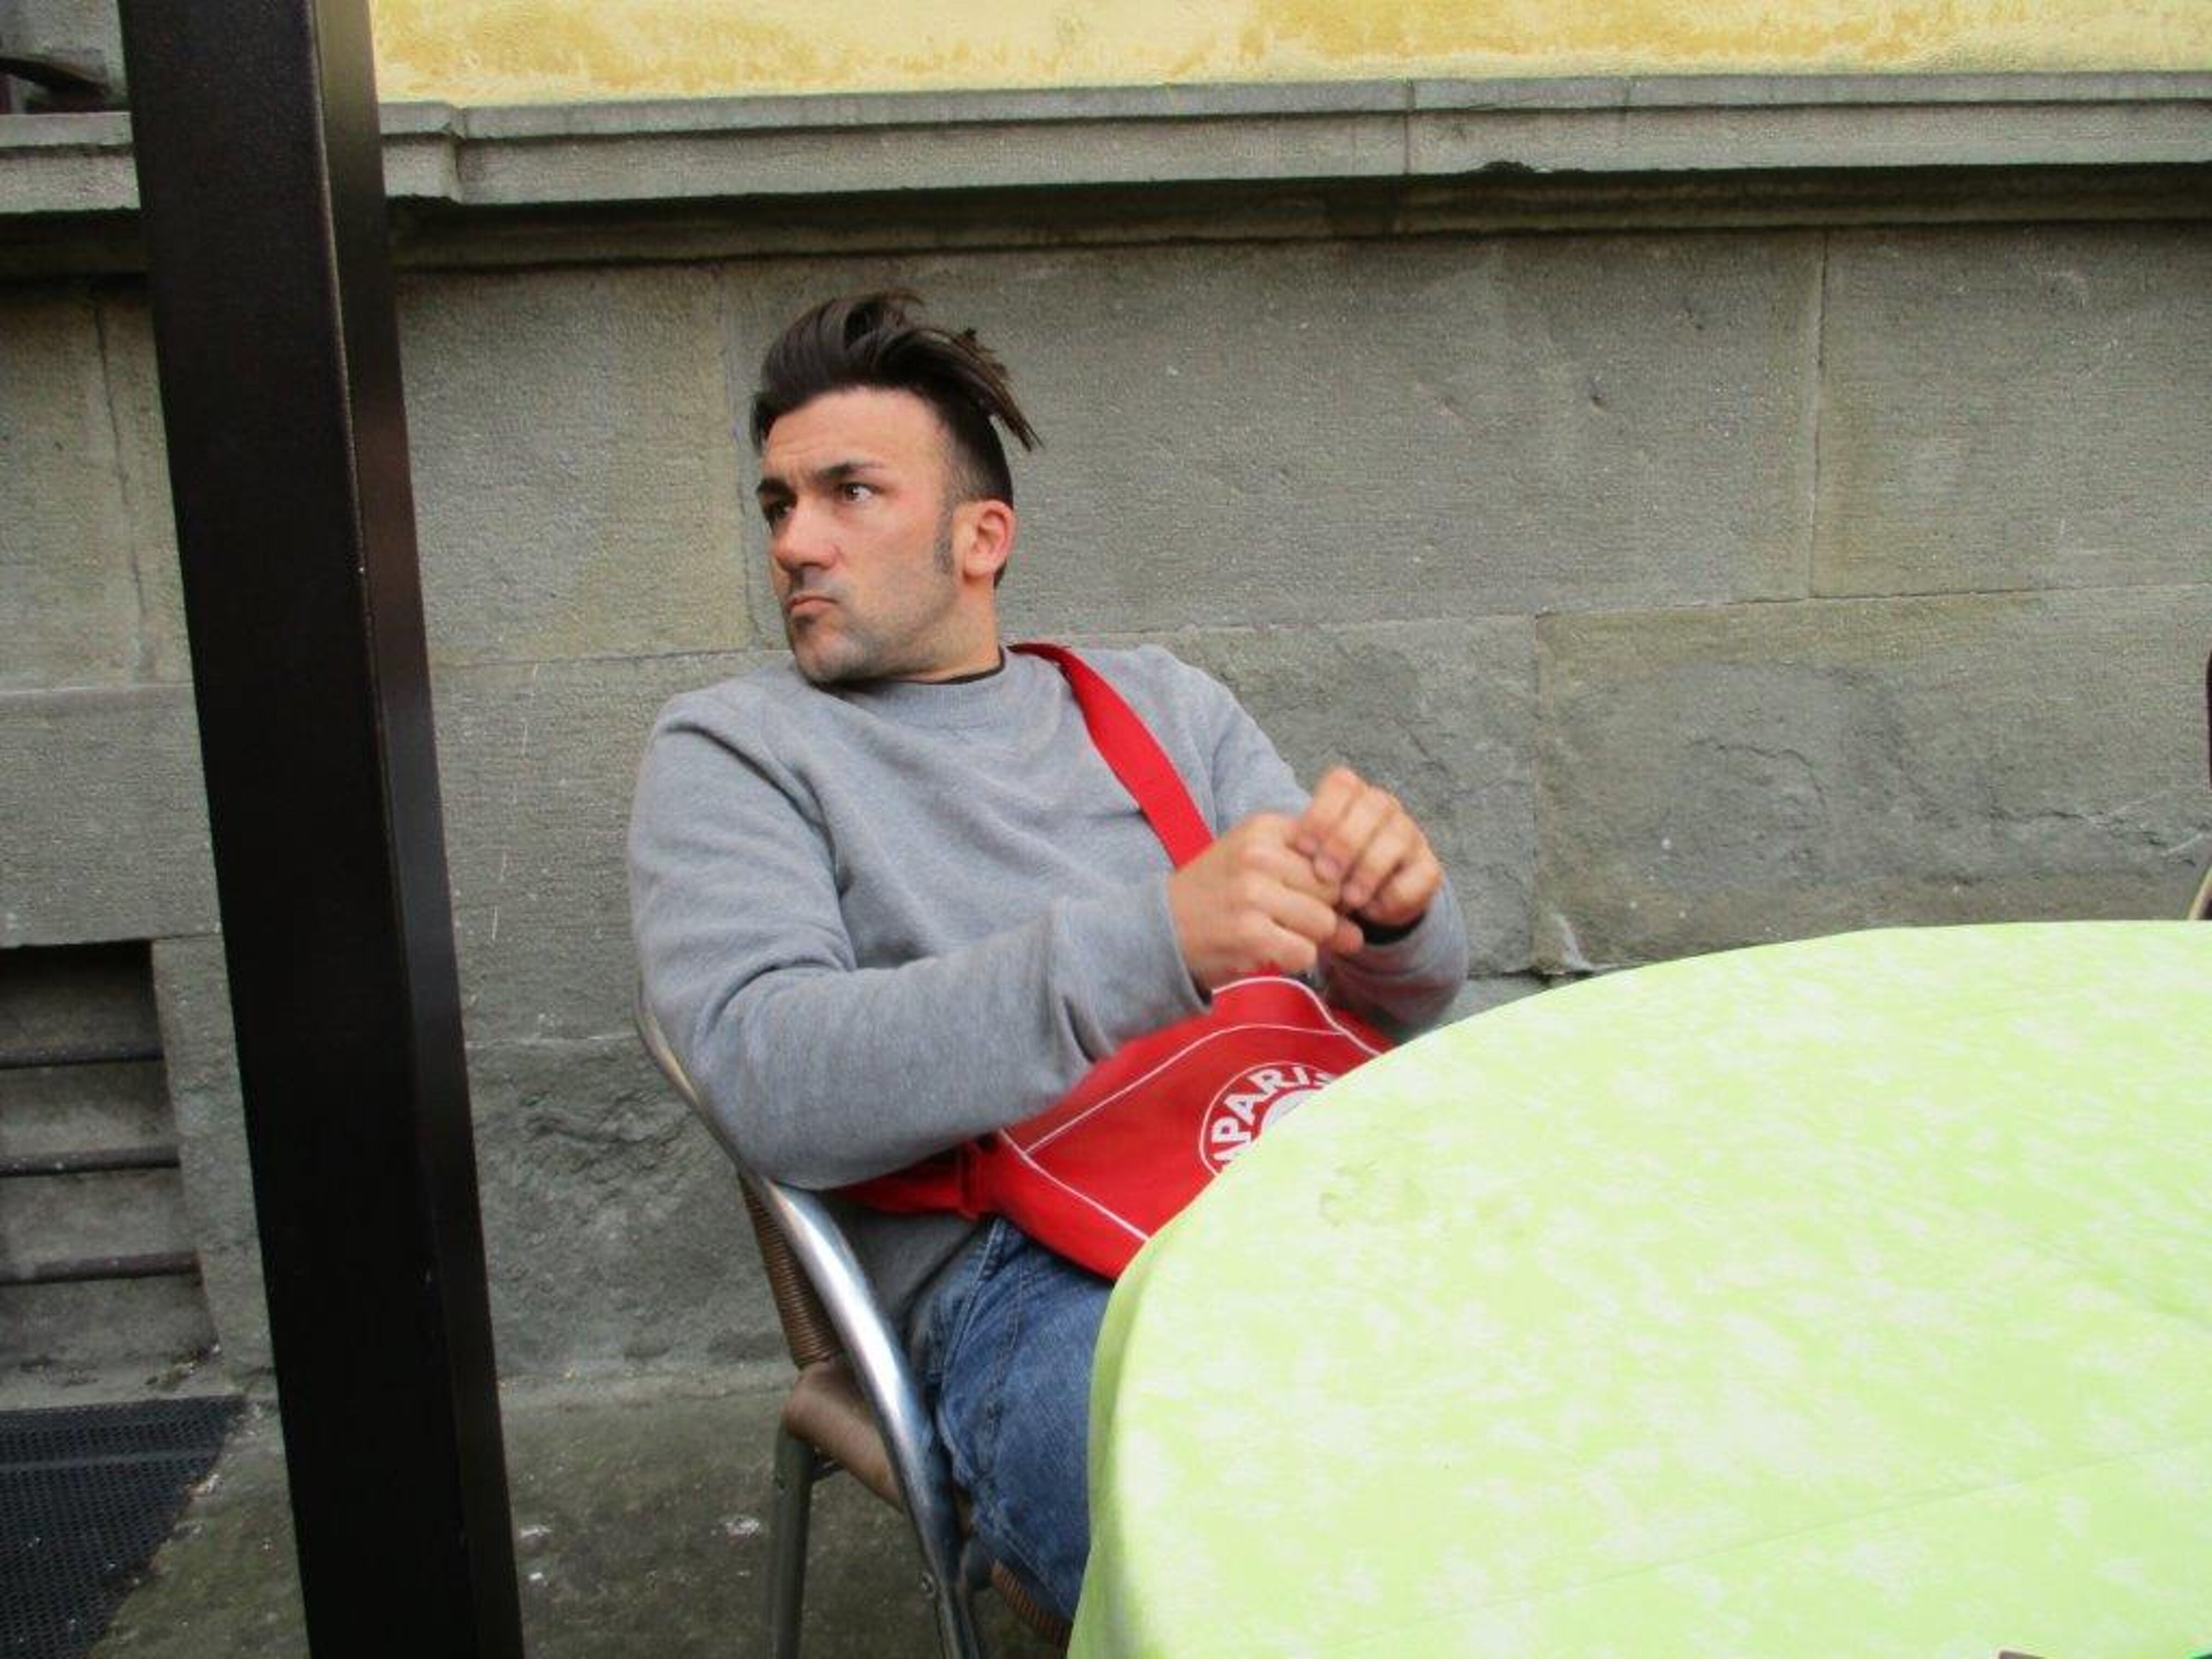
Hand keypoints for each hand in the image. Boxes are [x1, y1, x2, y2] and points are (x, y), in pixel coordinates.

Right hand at [1167, 813, 1364, 990]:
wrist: (1158, 927)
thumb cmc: (1214, 895)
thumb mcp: (1256, 865)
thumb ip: (1310, 883)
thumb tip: (1358, 932)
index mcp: (1264, 828)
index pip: (1333, 852)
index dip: (1332, 881)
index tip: (1311, 894)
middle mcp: (1259, 855)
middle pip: (1333, 889)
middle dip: (1324, 912)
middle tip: (1291, 920)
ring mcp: (1254, 894)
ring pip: (1323, 923)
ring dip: (1309, 939)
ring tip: (1278, 934)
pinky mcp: (1250, 934)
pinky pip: (1304, 952)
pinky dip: (1293, 959)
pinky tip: (1268, 951)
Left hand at [1293, 767, 1442, 932]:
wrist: (1364, 902)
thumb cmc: (1325, 873)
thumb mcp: (1307, 859)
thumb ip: (1300, 852)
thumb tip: (1281, 861)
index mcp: (1352, 795)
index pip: (1342, 783)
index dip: (1322, 812)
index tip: (1301, 847)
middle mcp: (1385, 808)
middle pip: (1373, 806)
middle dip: (1345, 842)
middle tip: (1324, 874)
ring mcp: (1411, 835)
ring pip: (1398, 838)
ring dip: (1370, 871)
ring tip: (1348, 899)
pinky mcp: (1429, 868)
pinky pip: (1418, 876)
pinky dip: (1393, 895)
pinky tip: (1372, 910)